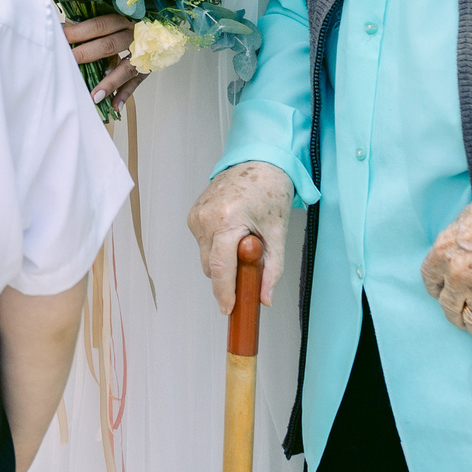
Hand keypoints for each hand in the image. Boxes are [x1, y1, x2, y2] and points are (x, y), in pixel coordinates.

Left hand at [64, 14, 144, 112]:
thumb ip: (94, 27)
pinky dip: (125, 94)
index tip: (61, 37)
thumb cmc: (130, 24)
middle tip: (70, 62)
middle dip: (87, 54)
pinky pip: (136, 82)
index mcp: (123, 19)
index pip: (99, 25)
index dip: (79, 31)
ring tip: (95, 96)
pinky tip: (114, 105)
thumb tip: (65, 29)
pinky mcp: (148, 67)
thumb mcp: (116, 20)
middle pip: (109, 45)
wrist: (161, 29)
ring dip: (110, 83)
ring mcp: (143, 52)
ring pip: (126, 68)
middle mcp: (133, 34)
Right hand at [188, 161, 290, 316]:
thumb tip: (264, 299)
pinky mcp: (193, 214)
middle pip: (210, 266)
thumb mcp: (277, 233)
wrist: (258, 161)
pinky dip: (217, 247)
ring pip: (205, 257)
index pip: (219, 267)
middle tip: (250, 272)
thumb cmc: (270, 191)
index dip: (224, 292)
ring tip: (244, 243)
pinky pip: (203, 243)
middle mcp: (206, 217)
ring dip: (222, 260)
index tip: (228, 310)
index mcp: (227, 219)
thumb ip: (271, 269)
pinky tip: (233, 233)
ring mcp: (196, 214)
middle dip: (228, 277)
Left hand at [421, 158, 471, 356]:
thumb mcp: (469, 213)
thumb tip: (462, 248)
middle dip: (455, 314)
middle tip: (462, 317)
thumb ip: (460, 238)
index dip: (437, 290)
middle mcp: (460, 275)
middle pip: (449, 307)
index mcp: (445, 250)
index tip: (443, 293)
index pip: (430, 280)